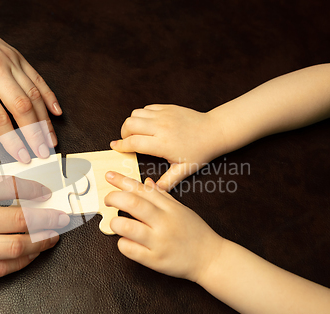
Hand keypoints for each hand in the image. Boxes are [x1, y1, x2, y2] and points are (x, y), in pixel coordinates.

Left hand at [104, 171, 223, 281]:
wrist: (211, 258)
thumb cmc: (196, 233)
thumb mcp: (181, 210)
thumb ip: (163, 196)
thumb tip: (147, 182)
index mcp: (170, 208)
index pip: (143, 190)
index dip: (123, 181)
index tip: (109, 176)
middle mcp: (163, 223)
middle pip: (133, 204)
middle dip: (114, 198)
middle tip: (108, 200)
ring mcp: (158, 242)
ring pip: (127, 227)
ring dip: (115, 222)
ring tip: (115, 222)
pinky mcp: (154, 260)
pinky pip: (130, 249)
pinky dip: (122, 243)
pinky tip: (125, 241)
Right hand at [110, 104, 226, 189]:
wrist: (214, 131)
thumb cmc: (201, 151)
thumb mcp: (184, 169)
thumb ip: (167, 181)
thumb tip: (152, 190)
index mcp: (162, 143)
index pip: (133, 142)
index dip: (121, 145)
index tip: (115, 147)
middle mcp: (160, 127)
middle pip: (129, 125)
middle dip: (123, 133)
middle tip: (126, 141)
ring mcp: (163, 115)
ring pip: (135, 114)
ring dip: (131, 123)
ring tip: (135, 133)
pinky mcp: (167, 107)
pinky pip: (146, 108)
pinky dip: (142, 115)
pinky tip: (147, 124)